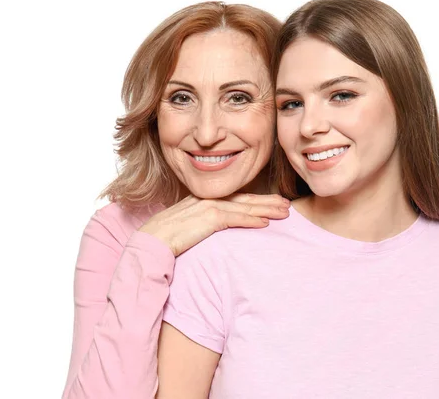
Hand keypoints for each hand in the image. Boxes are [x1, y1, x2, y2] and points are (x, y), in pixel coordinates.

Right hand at [139, 193, 290, 256]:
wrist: (152, 241)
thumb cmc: (168, 237)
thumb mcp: (190, 225)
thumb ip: (205, 222)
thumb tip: (218, 227)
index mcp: (206, 200)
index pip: (237, 198)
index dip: (257, 199)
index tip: (273, 202)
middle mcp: (209, 199)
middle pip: (245, 199)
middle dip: (268, 201)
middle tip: (287, 204)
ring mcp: (209, 207)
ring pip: (245, 207)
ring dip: (267, 209)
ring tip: (284, 213)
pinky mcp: (209, 219)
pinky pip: (236, 219)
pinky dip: (252, 220)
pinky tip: (266, 224)